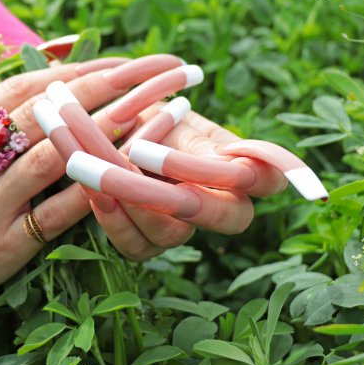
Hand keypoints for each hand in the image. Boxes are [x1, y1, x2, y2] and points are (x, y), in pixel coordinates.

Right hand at [0, 56, 185, 313]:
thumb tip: (54, 77)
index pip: (28, 87)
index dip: (81, 70)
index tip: (125, 61)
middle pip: (50, 114)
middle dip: (111, 88)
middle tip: (160, 74)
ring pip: (57, 158)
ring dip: (111, 131)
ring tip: (157, 113)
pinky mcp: (3, 245)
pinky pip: (58, 213)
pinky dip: (96, 190)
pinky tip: (132, 174)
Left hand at [40, 59, 290, 260]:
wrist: (116, 133)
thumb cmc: (155, 118)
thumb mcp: (178, 120)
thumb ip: (200, 142)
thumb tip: (236, 162)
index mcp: (238, 169)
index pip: (270, 177)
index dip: (267, 168)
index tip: (232, 149)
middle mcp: (219, 206)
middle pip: (226, 217)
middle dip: (190, 190)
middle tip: (140, 152)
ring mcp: (184, 229)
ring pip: (172, 232)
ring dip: (131, 194)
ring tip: (95, 163)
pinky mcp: (149, 243)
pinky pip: (136, 245)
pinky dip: (113, 217)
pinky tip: (93, 189)